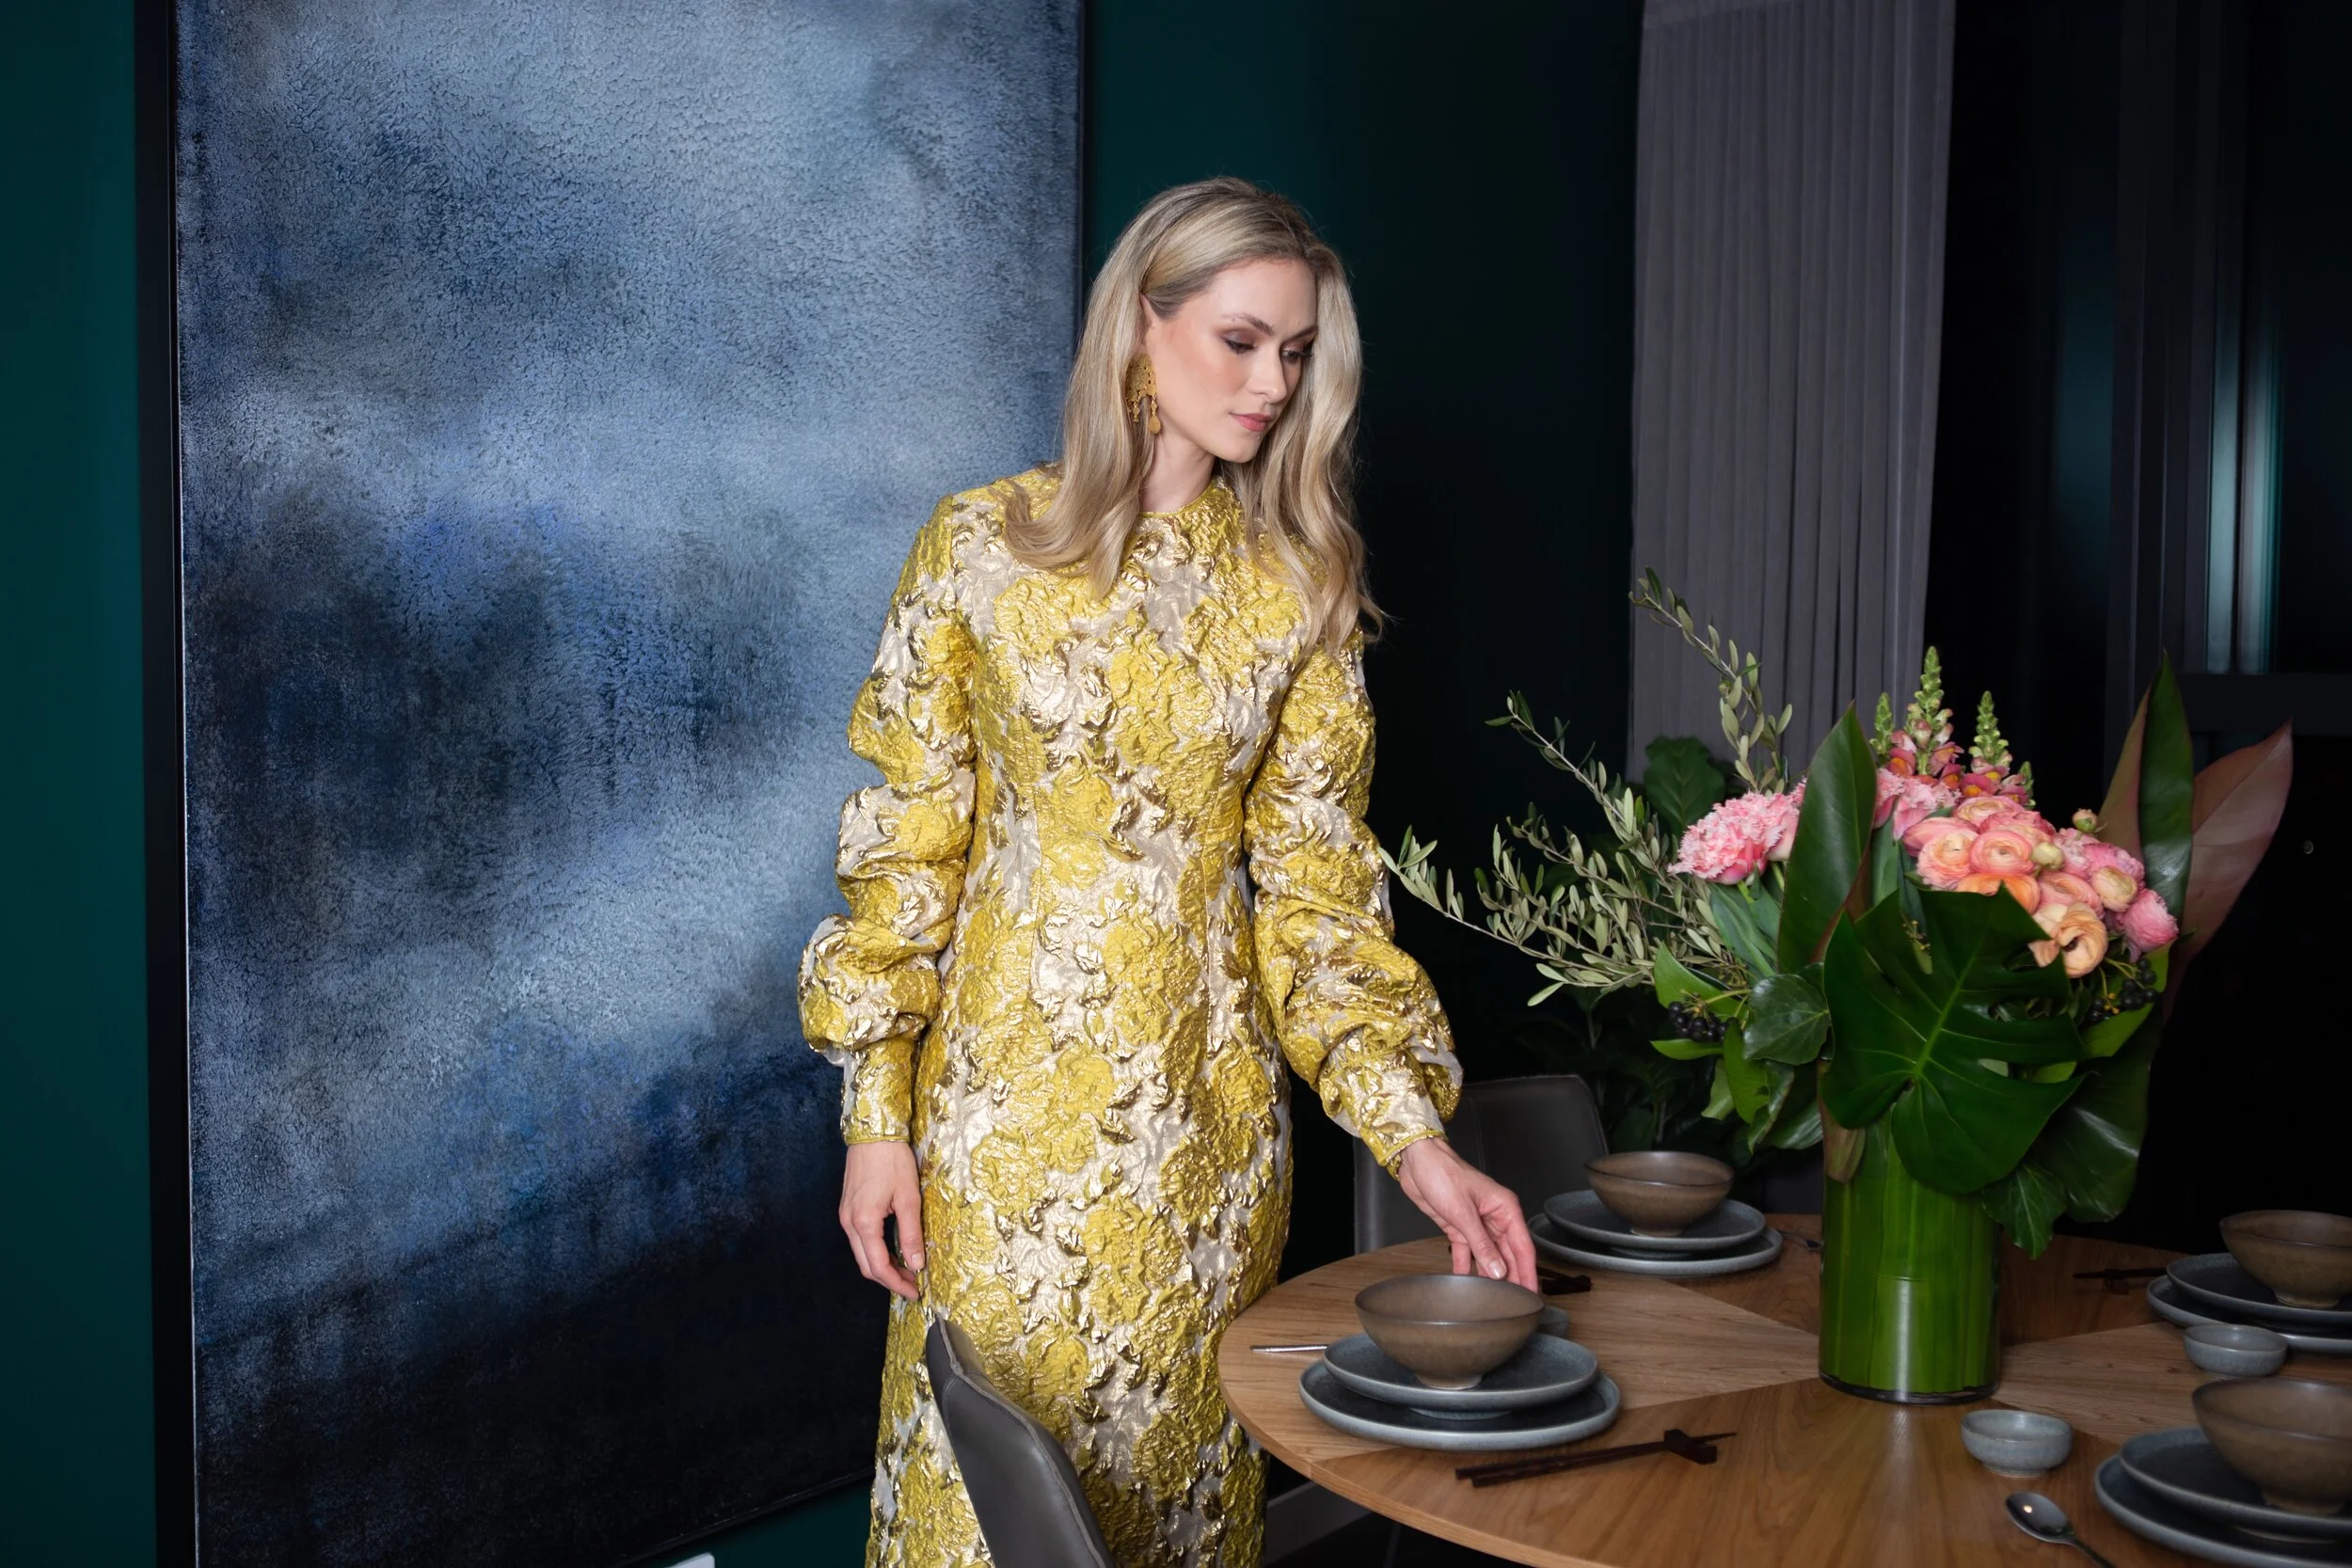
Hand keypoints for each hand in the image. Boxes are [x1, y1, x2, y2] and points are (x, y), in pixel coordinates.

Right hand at [841, 1140, 924, 1300]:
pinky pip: (860, 1240)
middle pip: (866, 1265)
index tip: (915, 1291)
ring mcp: (846, 1216)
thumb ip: (911, 1233)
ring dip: (883, 1266)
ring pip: (862, 1254)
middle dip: (889, 1280)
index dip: (896, 1284)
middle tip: (913, 1285)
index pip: (878, 1266)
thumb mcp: (908, 1198)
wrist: (873, 1134)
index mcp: (864, 1222)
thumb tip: (917, 1263)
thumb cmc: (892, 1161)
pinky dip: (876, 1251)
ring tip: (907, 1270)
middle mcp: (849, 1223)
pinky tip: (894, 1251)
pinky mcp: (848, 1209)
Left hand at [1395, 1137, 1537, 1291]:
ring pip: (1489, 1255)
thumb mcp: (1464, 1213)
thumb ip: (1482, 1245)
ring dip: (1489, 1274)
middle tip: (1514, 1303)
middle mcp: (1495, 1217)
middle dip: (1511, 1277)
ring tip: (1492, 1297)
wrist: (1418, 1162)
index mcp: (1505, 1209)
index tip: (1531, 1293)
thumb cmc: (1443, 1174)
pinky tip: (1464, 1282)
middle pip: (1508, 1254)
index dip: (1528, 1272)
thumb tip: (1498, 1270)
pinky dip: (1465, 1266)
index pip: (1523, 1247)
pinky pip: (1466, 1251)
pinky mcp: (1459, 1226)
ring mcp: (1477, 1223)